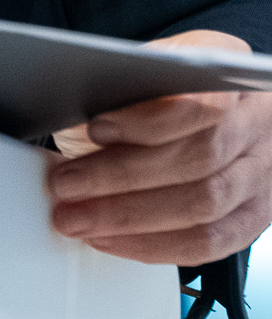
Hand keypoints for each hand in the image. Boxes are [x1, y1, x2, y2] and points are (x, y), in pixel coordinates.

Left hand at [47, 31, 271, 265]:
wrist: (217, 117)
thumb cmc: (171, 94)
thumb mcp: (149, 72)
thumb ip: (123, 88)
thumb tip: (65, 110)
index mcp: (229, 79)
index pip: (199, 101)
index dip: (147, 120)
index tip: (96, 129)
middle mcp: (256, 124)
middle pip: (199, 158)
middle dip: (123, 177)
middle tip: (67, 185)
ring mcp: (260, 173)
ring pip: (203, 206)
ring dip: (130, 218)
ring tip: (79, 218)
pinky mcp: (253, 215)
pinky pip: (209, 243)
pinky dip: (152, 246)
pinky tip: (110, 239)